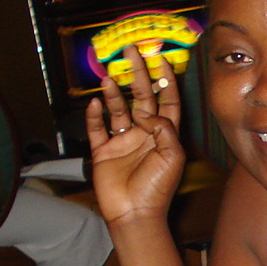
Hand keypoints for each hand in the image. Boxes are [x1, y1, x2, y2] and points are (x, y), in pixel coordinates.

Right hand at [86, 46, 185, 225]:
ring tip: (108, 78)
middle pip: (141, 97)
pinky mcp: (103, 151)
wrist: (135, 214)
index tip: (159, 58)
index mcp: (164, 133)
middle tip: (130, 51)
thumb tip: (146, 112)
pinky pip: (96, 128)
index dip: (164, 79)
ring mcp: (122, 141)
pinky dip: (94, 115)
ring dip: (113, 93)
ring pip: (117, 109)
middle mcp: (143, 132)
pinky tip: (94, 103)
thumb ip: (164, 129)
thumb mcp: (172, 157)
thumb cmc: (158, 188)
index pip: (166, 99)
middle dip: (137, 74)